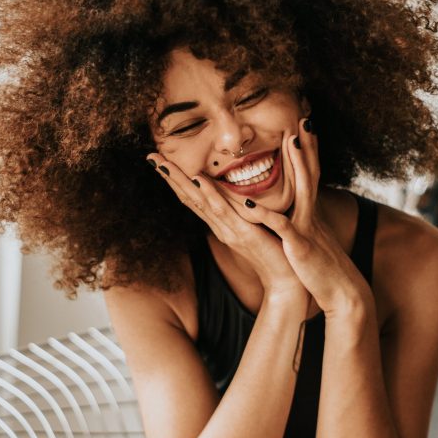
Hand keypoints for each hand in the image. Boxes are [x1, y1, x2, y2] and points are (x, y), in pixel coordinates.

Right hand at [146, 151, 308, 302]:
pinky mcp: (244, 234)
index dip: (177, 180)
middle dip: (170, 177)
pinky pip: (224, 211)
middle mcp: (220, 227)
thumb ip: (244, 212)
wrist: (286, 281)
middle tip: (151, 156)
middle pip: (189, 198)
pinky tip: (199, 180)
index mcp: (222, 224)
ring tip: (164, 163)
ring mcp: (229, 230)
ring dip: (181, 181)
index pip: (194, 198)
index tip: (162, 161)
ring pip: (200, 201)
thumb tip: (238, 194)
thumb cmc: (274, 253)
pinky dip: (210, 194)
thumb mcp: (255, 227)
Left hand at [238, 118, 372, 319]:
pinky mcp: (299, 245)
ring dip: (298, 165)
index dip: (307, 151)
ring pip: (302, 190)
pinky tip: (250, 202)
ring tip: (291, 141)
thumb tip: (296, 213)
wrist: (342, 293)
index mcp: (310, 213)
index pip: (310, 176)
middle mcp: (310, 214)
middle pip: (311, 173)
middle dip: (307, 146)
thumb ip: (302, 223)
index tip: (303, 127)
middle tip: (304, 119)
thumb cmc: (322, 269)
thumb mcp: (311, 240)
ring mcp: (306, 227)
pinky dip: (266, 214)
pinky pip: (281, 226)